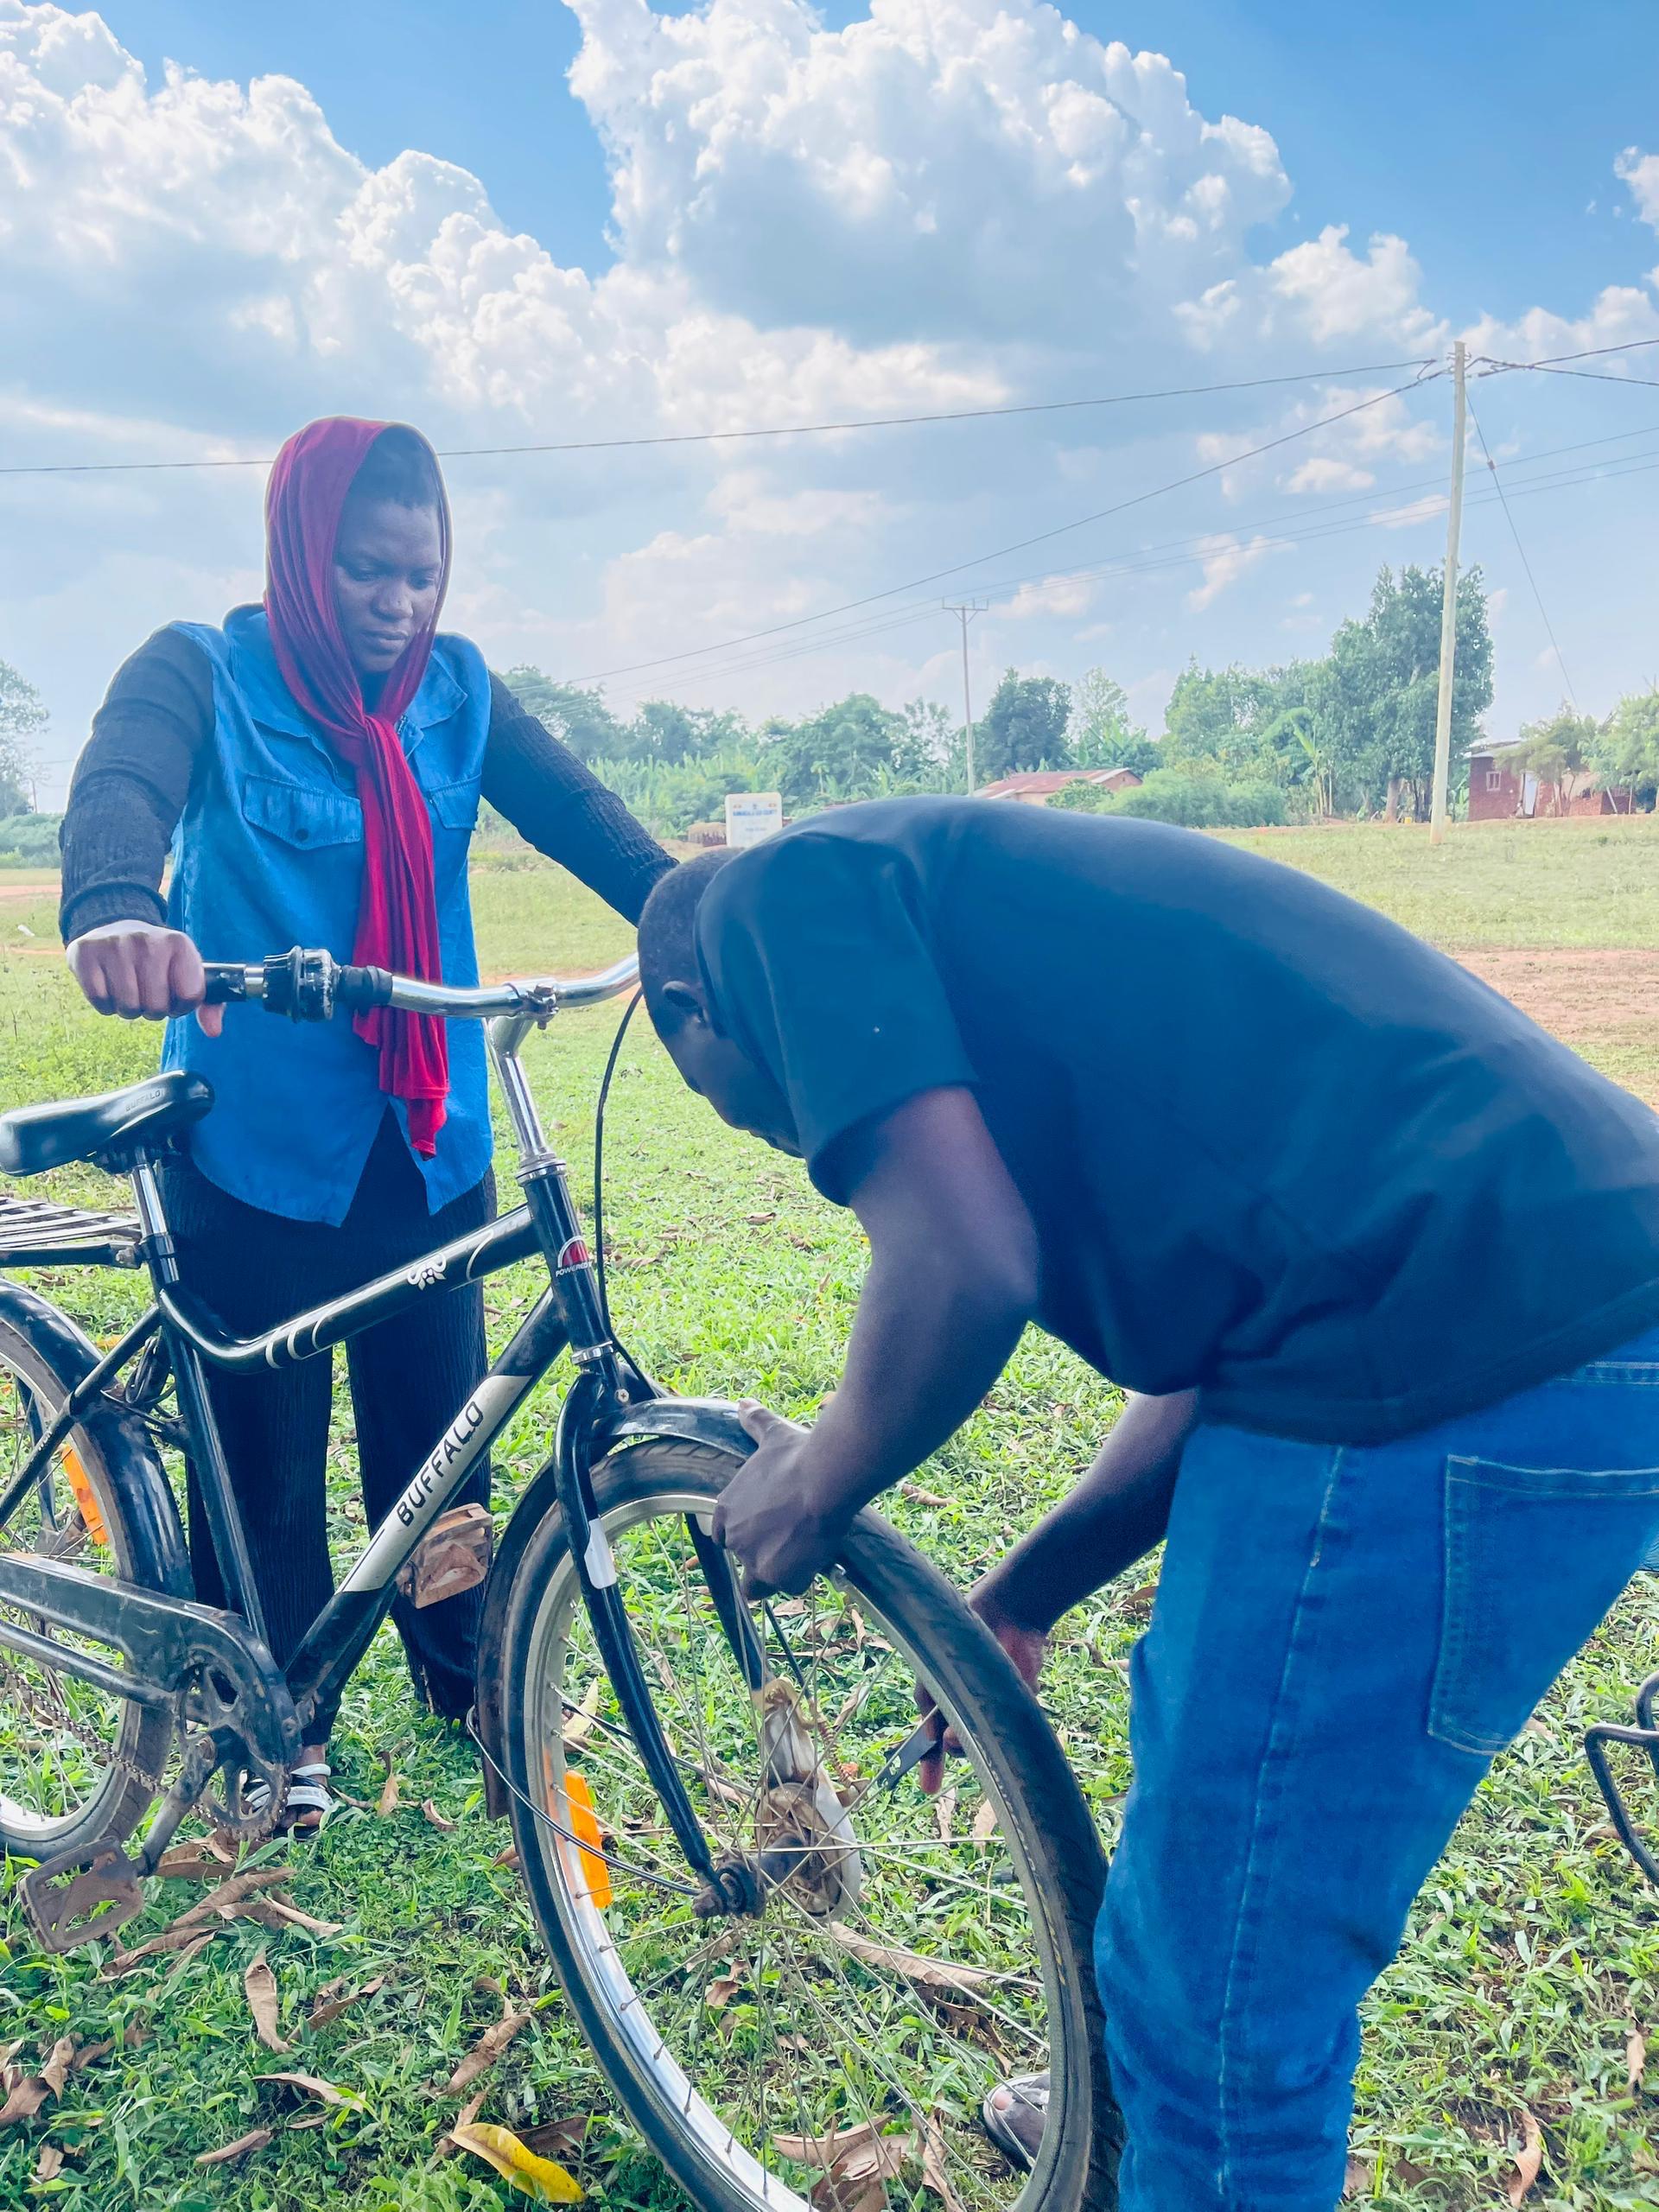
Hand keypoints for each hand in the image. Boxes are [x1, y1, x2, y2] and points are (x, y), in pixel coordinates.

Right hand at [67, 922, 222, 1035]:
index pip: (190, 996)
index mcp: (179, 944)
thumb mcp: (187, 973)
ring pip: (128, 1008)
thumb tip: (214, 1031)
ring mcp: (114, 944)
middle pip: (157, 1007)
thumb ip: (208, 1004)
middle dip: (152, 1010)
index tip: (173, 995)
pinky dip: (106, 1005)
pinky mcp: (85, 953)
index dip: (181, 1006)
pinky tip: (109, 986)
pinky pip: (100, 1001)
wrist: (115, 928)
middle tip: (146, 992)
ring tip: (129, 989)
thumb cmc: (157, 961)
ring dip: (129, 1009)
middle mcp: (148, 940)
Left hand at [710, 1402, 857, 1600]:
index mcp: (726, 1509)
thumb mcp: (772, 1436)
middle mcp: (734, 1537)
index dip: (744, 1534)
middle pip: (743, 1560)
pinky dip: (803, 1576)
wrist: (822, 1478)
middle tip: (788, 1542)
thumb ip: (755, 1423)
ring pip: (760, 1582)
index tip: (765, 1530)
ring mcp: (754, 1559)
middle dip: (763, 1555)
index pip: (722, 1536)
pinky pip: (789, 1586)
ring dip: (778, 1572)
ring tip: (801, 1558)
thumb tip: (744, 1403)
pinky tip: (817, 1559)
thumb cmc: (797, 1455)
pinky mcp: (778, 1575)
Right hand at [916, 1581, 1048, 1795]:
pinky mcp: (1022, 1699)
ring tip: (980, 1709)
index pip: (931, 1738)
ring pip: (987, 1737)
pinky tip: (1012, 1689)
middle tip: (954, 1740)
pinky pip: (1017, 1721)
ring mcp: (994, 1704)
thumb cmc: (961, 1634)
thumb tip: (942, 1743)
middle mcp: (968, 1705)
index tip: (929, 1787)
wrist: (1009, 1609)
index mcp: (941, 1696)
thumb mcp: (937, 1669)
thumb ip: (934, 1707)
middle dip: (956, 1745)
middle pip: (959, 1742)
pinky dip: (1013, 1715)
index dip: (928, 1763)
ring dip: (982, 1733)